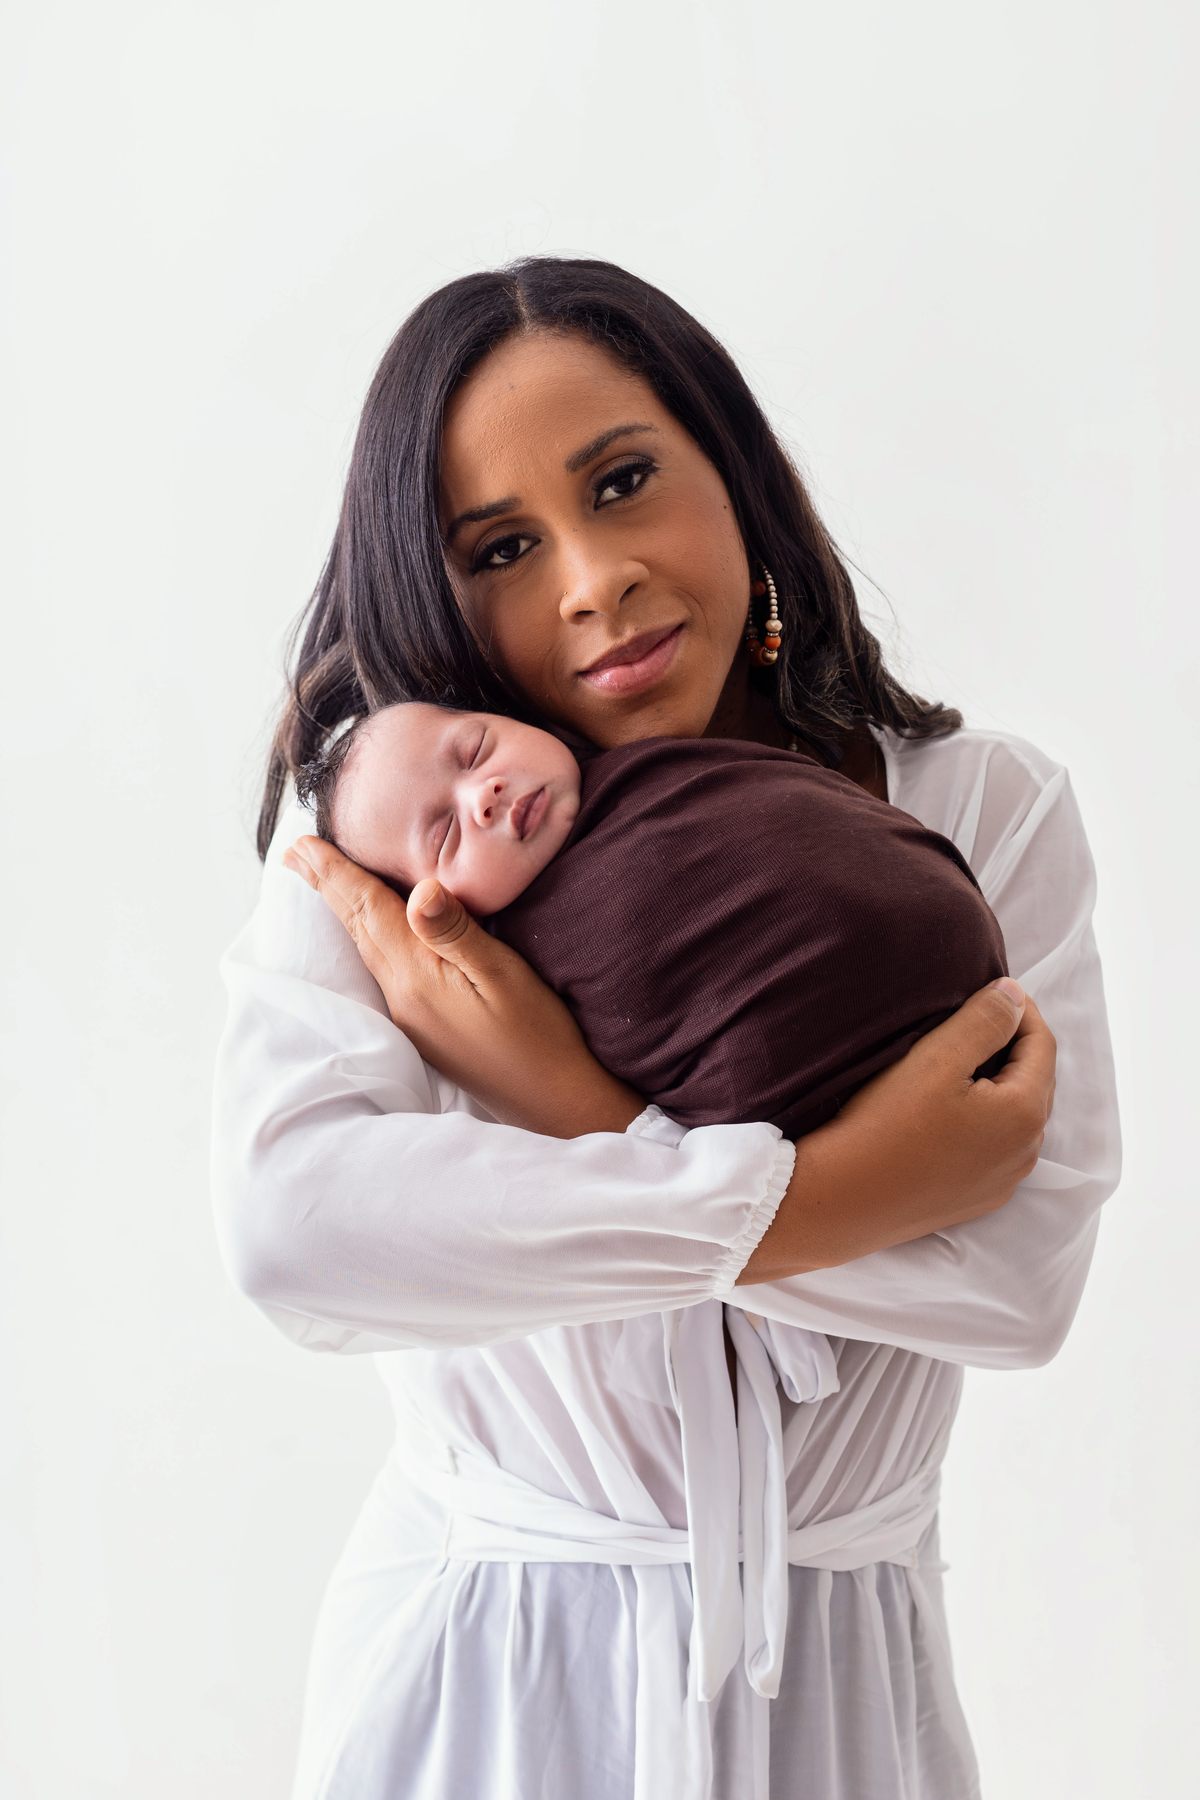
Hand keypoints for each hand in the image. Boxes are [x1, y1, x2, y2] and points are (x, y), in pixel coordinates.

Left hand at [283, 836, 642, 1136]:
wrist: (552, 1100)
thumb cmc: (539, 1035)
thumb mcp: (504, 975)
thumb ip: (457, 933)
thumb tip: (419, 890)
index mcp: (417, 976)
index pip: (367, 910)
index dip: (335, 874)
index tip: (302, 843)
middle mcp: (402, 996)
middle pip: (357, 928)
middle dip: (326, 887)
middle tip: (293, 853)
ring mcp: (411, 1015)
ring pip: (366, 948)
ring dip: (343, 910)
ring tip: (320, 882)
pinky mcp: (425, 1026)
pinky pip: (383, 967)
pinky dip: (367, 934)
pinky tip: (370, 930)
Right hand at [741, 978, 1056, 1280]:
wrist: (839, 1201)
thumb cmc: (886, 1125)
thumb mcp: (936, 1058)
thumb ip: (985, 1021)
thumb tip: (1014, 996)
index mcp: (1024, 1115)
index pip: (1042, 1044)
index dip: (1020, 1009)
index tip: (991, 989)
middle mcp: (1024, 1154)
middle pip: (1032, 1082)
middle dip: (1010, 1045)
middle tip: (972, 1018)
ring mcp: (1000, 1183)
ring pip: (1013, 1117)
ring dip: (996, 1084)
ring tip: (956, 1061)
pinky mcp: (973, 1200)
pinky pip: (992, 1148)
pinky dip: (981, 1120)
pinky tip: (945, 1111)